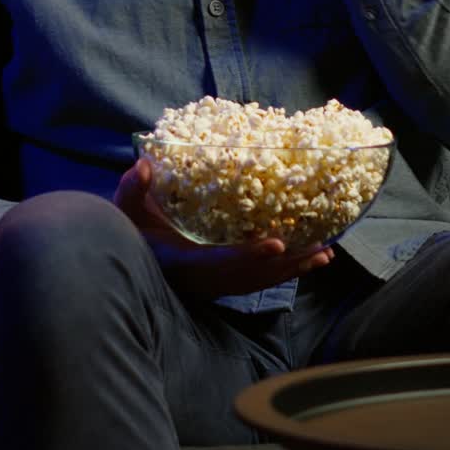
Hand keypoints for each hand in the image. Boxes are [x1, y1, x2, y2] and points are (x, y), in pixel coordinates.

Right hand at [113, 158, 333, 298]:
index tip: (275, 244)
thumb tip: (143, 166)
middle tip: (320, 248)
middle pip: (250, 276)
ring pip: (258, 280)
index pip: (219, 261)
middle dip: (284, 264)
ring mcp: (214, 283)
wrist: (127, 260)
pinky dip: (283, 270)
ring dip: (291, 268)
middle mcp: (203, 278)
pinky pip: (257, 279)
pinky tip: (309, 260)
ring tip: (324, 255)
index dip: (247, 255)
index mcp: (182, 261)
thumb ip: (132, 189)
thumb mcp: (125, 211)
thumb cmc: (130, 232)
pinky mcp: (222, 281)